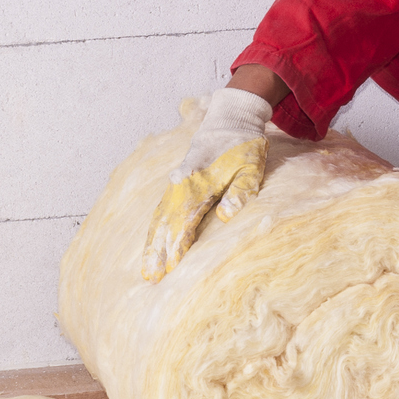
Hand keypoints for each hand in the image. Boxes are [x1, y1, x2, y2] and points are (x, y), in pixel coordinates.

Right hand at [143, 86, 273, 281]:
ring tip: (147, 269)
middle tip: (152, 277)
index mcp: (200, 182)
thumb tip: (225, 216)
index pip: (185, 219)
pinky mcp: (177, 183)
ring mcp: (177, 183)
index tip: (172, 266)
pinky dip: (156, 229)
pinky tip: (152, 246)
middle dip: (158, 251)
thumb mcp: (251, 167)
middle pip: (166, 222)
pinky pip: (162, 210)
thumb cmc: (244, 146)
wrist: (230, 120)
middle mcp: (183, 184)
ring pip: (160, 217)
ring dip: (153, 243)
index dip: (177, 244)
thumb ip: (240, 192)